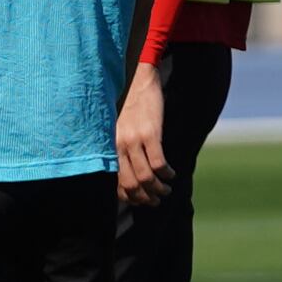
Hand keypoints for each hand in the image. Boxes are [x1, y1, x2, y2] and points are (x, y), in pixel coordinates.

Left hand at [113, 62, 170, 205]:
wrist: (137, 79)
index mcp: (109, 148)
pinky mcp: (150, 133)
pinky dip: (167, 174)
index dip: (129, 197)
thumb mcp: (116, 129)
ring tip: (166, 190)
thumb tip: (126, 172)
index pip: (115, 183)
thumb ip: (119, 149)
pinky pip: (159, 163)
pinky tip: (172, 174)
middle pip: (131, 185)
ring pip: (146, 177)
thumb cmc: (127, 105)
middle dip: (145, 199)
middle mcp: (118, 147)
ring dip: (159, 189)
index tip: (139, 200)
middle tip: (156, 201)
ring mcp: (133, 140)